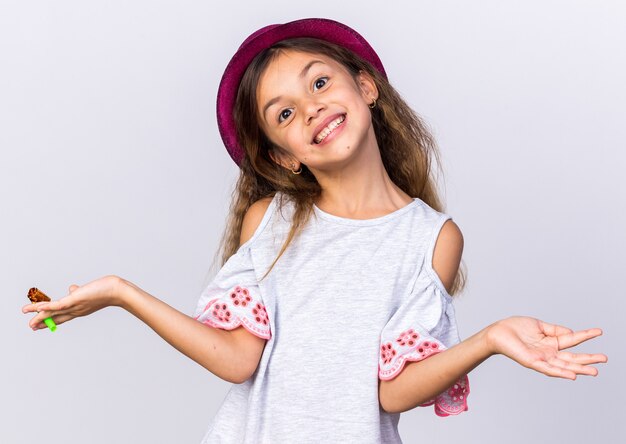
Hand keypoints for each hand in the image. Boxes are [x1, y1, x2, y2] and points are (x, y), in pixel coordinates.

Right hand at [22, 275, 124, 329]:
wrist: (118, 291)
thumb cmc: (107, 289)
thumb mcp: (89, 290)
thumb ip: (78, 291)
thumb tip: (72, 288)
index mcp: (79, 310)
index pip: (63, 316)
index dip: (51, 320)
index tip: (41, 323)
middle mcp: (76, 311)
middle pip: (56, 318)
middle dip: (42, 322)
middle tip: (31, 326)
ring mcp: (74, 306)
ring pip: (52, 312)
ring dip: (38, 315)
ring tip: (27, 317)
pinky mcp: (74, 300)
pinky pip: (55, 305)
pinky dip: (44, 307)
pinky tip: (34, 308)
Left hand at [485, 316, 607, 378]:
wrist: (498, 332)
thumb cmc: (516, 328)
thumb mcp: (539, 325)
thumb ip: (555, 330)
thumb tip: (572, 332)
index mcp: (551, 342)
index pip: (572, 339)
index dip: (585, 335)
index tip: (599, 331)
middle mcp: (549, 352)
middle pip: (572, 357)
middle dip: (588, 359)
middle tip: (605, 358)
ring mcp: (542, 358)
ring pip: (564, 366)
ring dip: (579, 369)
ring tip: (595, 371)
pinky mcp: (532, 362)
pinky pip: (549, 369)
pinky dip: (561, 373)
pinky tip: (573, 375)